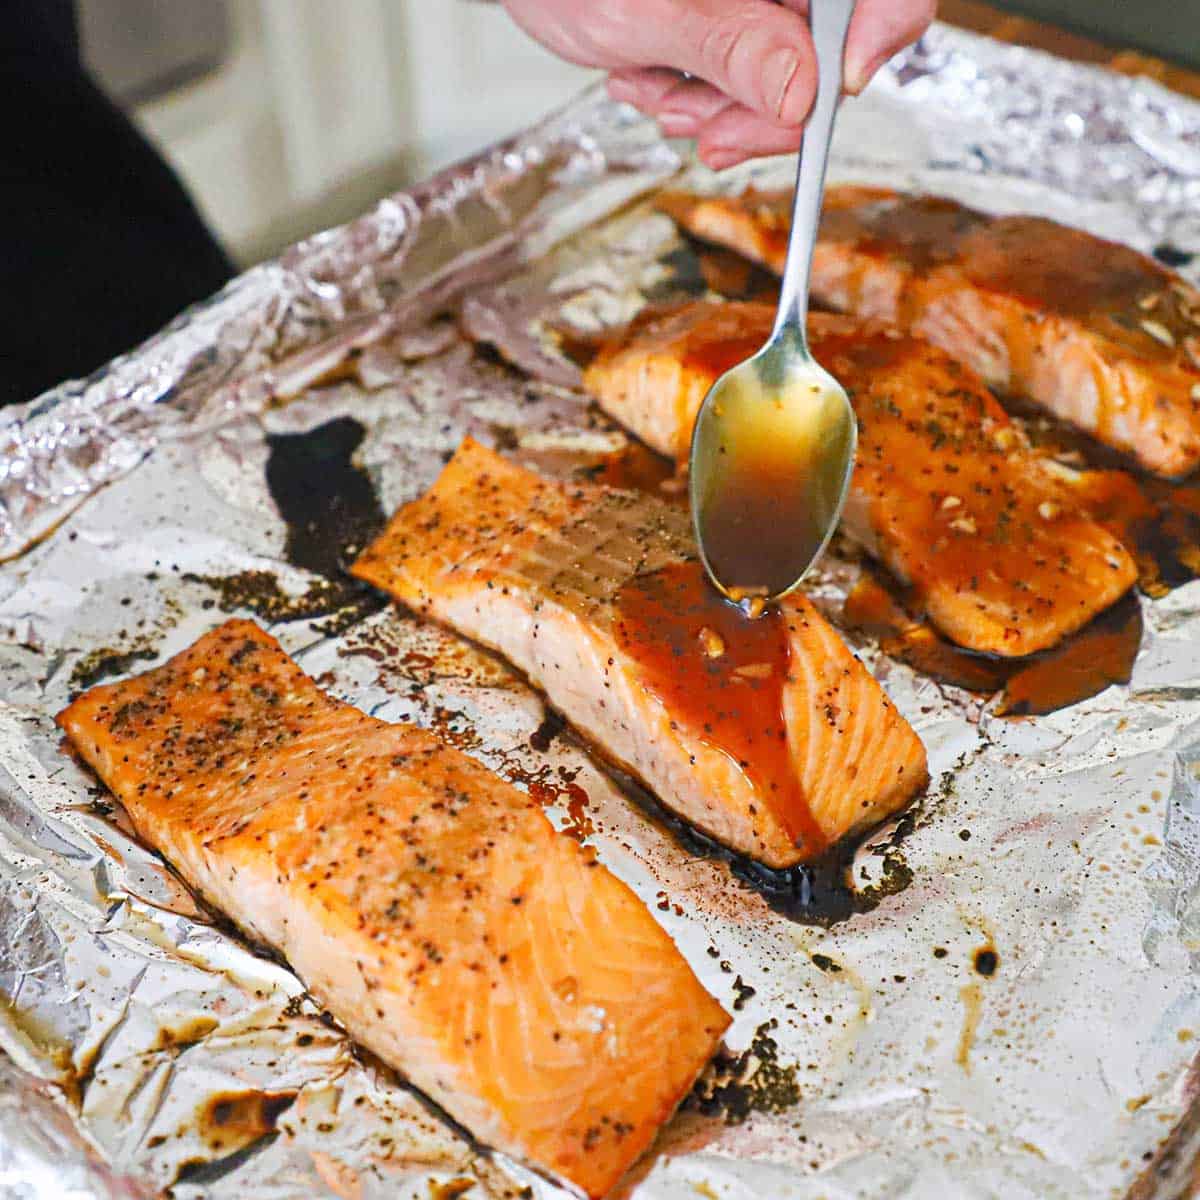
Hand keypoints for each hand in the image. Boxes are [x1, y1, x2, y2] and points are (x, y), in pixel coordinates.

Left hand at [500, 0, 935, 167]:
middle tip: (712, 135)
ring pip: (790, 76)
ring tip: (661, 95)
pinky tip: (656, 82)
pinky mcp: (742, 20)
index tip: (818, 101)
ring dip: (724, 108)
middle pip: (834, 49)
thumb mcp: (650, 10)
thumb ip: (730, 46)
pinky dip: (703, 97)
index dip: (876, 40)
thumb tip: (802, 91)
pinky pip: (751, 77)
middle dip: (772, 106)